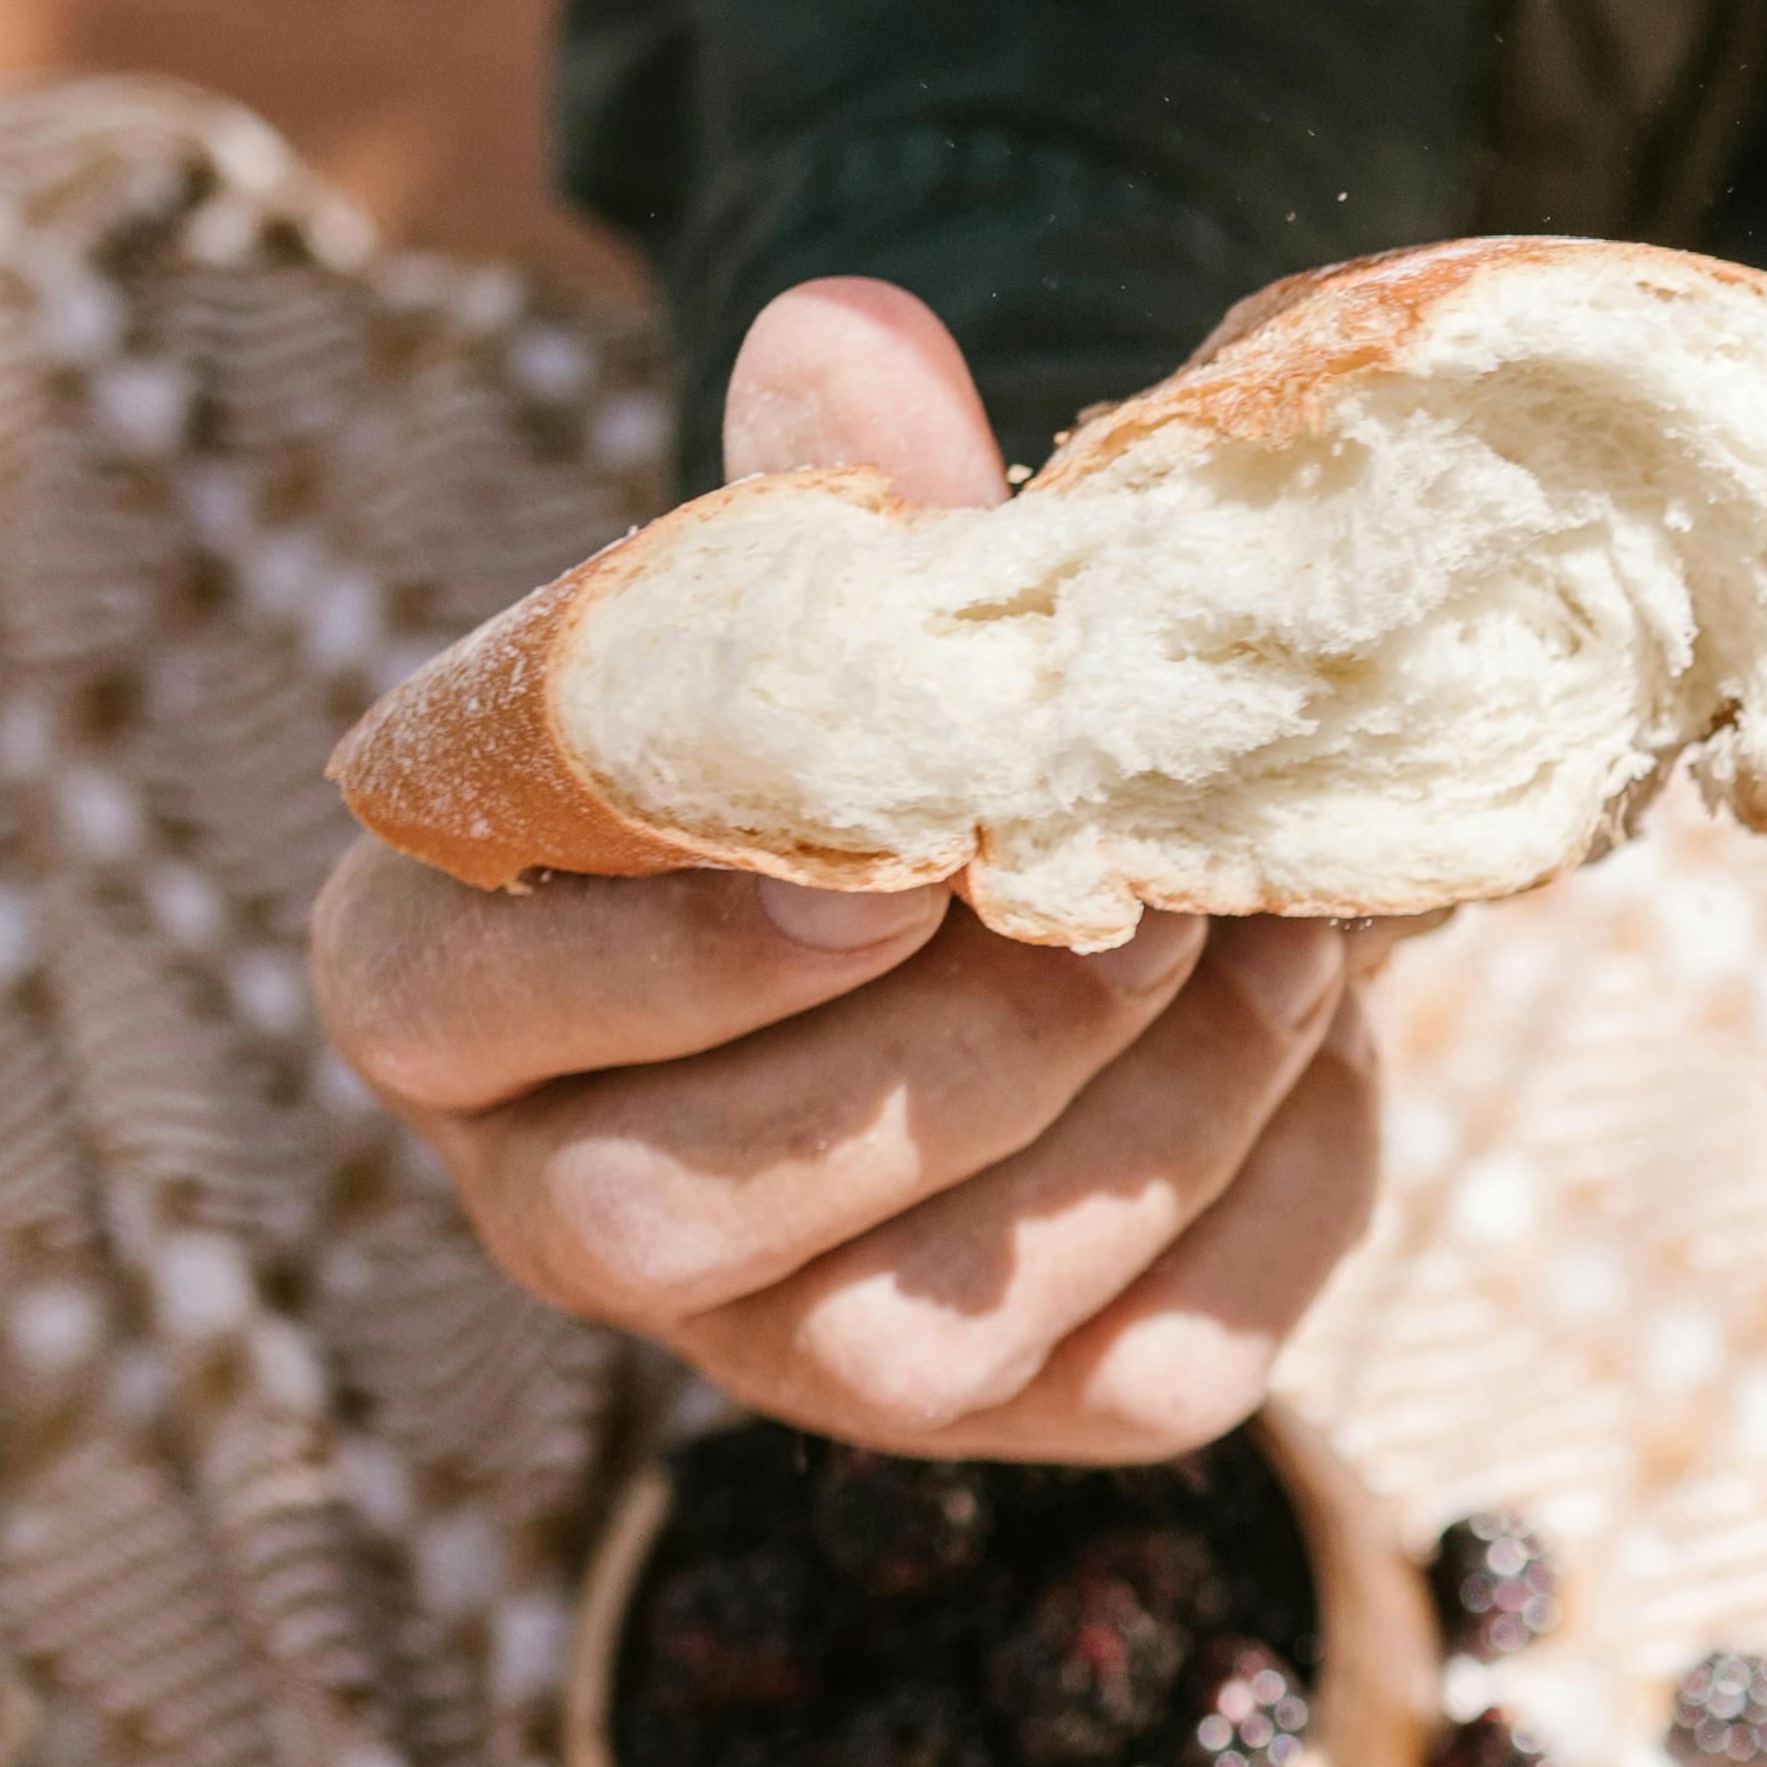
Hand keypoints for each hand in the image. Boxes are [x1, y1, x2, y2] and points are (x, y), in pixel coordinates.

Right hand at [307, 279, 1383, 1460]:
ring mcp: (787, 1357)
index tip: (865, 862)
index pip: (446, 1014)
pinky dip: (1269, 1199)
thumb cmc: (884, 742)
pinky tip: (1320, 1039)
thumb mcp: (842, 613)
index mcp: (449, 998)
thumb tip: (851, 341)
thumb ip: (832, 503)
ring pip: (922, 1324)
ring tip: (1279, 930)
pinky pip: (1143, 1373)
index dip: (656, 954)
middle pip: (677, 1208)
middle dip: (945, 1045)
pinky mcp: (1013, 1424)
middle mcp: (571, 1217)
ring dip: (1140, 1112)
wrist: (1071, 880)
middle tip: (1142, 888)